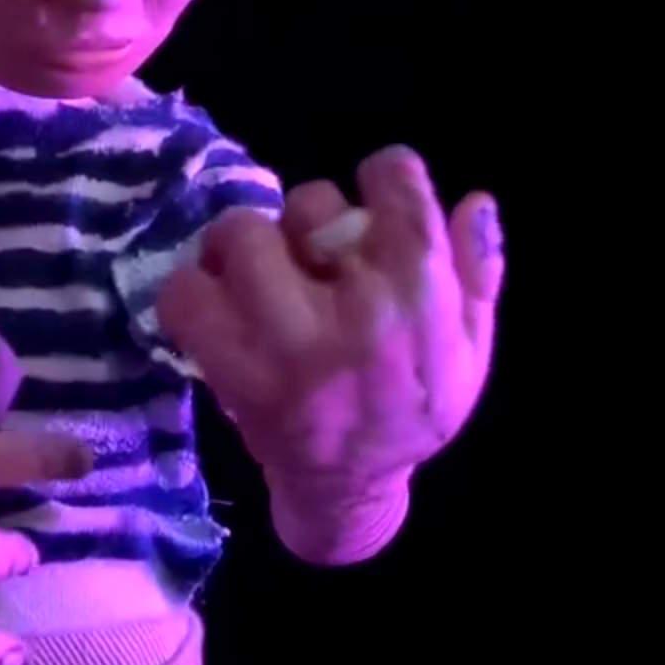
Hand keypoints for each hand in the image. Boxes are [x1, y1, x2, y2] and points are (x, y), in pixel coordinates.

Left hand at [156, 144, 504, 489]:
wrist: (348, 487)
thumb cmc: (413, 409)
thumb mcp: (471, 347)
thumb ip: (478, 272)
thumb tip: (476, 201)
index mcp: (420, 294)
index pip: (394, 180)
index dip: (381, 176)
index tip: (373, 197)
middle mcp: (353, 308)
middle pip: (309, 202)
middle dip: (306, 220)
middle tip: (308, 251)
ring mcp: (285, 339)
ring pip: (242, 236)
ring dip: (243, 247)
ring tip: (255, 271)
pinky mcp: (230, 366)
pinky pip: (185, 293)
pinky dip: (192, 286)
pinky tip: (217, 298)